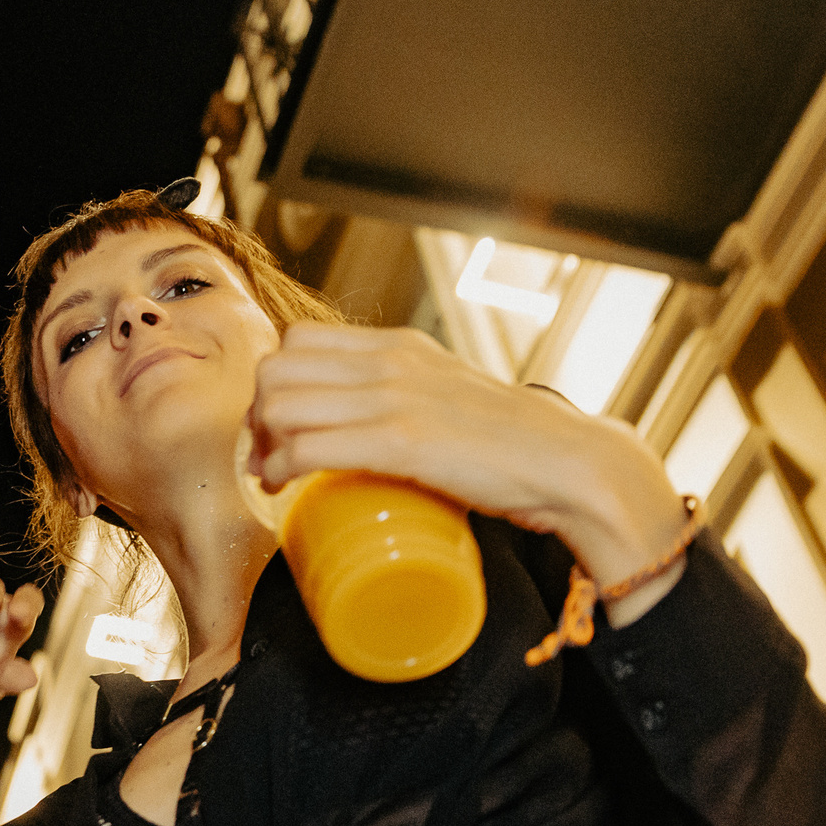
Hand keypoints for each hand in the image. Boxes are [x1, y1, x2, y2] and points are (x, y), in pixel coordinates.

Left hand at [248, 323, 687, 603]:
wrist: (568, 463)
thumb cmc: (512, 443)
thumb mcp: (449, 394)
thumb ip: (410, 393)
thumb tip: (370, 421)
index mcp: (400, 345)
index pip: (299, 340)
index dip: (274, 383)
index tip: (277, 423)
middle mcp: (390, 362)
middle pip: (276, 368)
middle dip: (257, 415)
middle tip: (266, 453)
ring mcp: (394, 399)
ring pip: (280, 405)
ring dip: (261, 445)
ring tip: (273, 475)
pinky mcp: (402, 442)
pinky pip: (308, 446)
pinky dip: (281, 468)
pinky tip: (283, 486)